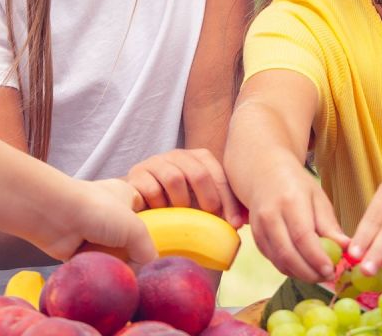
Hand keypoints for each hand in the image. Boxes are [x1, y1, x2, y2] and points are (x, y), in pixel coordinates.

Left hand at [37, 178, 156, 265]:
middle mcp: (109, 213)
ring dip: (113, 264)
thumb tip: (147, 270)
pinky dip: (98, 270)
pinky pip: (95, 265)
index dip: (150, 234)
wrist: (53, 215)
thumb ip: (148, 251)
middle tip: (135, 265)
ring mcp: (93, 232)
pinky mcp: (78, 250)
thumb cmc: (96, 209)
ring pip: (112, 256)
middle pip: (128, 242)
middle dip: (131, 255)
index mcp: (126, 197)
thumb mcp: (136, 228)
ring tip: (116, 269)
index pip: (146, 218)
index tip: (150, 251)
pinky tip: (101, 272)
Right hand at [125, 148, 245, 226]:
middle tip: (210, 219)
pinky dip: (158, 204)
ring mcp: (155, 162)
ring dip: (181, 202)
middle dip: (208, 199)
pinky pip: (150, 188)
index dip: (229, 199)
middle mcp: (177, 156)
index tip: (235, 224)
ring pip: (174, 177)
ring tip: (181, 217)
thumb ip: (224, 208)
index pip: (218, 173)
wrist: (140, 206)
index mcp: (198, 159)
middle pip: (198, 172)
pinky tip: (160, 214)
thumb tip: (245, 220)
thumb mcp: (202, 206)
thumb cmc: (177, 208)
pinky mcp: (136, 174)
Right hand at [246, 161, 347, 281]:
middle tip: (328, 278)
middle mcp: (270, 216)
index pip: (303, 237)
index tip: (332, 270)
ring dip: (300, 274)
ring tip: (320, 275)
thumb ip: (330, 225)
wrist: (265, 173)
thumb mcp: (318, 198)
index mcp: (290, 202)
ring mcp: (259, 228)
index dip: (317, 258)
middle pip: (288, 253)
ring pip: (279, 261)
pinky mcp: (256, 238)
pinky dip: (290, 269)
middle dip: (310, 272)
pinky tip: (305, 269)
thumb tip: (346, 248)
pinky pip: (273, 260)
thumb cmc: (296, 185)